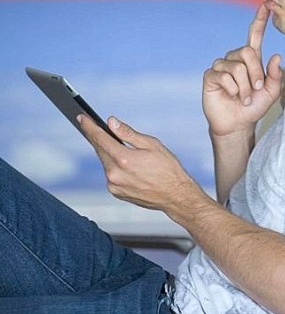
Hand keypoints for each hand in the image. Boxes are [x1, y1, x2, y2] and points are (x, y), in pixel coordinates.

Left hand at [79, 114, 203, 213]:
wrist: (175, 195)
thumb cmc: (168, 168)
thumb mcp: (152, 144)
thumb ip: (128, 133)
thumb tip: (111, 123)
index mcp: (124, 159)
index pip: (100, 138)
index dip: (89, 127)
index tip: (81, 118)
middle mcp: (115, 173)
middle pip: (100, 150)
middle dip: (98, 138)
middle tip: (96, 127)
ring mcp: (114, 185)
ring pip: (105, 162)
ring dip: (109, 153)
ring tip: (122, 149)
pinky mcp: (116, 192)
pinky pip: (111, 174)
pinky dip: (115, 166)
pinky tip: (128, 165)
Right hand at [202, 3, 282, 137]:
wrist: (238, 124)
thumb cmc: (255, 106)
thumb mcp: (271, 92)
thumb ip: (275, 75)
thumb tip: (275, 56)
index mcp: (251, 59)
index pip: (254, 35)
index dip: (259, 20)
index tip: (265, 5)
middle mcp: (235, 58)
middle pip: (248, 51)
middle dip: (256, 72)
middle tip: (257, 89)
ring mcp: (221, 66)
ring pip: (237, 67)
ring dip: (245, 87)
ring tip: (244, 97)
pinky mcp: (210, 76)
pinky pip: (225, 77)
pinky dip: (233, 90)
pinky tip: (232, 96)